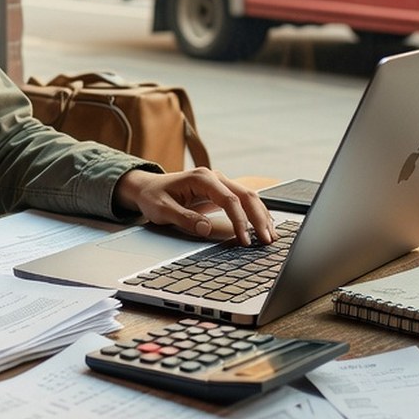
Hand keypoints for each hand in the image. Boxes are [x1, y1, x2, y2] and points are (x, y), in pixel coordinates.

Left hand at [113, 168, 275, 245]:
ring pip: (249, 197)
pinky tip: (263, 226)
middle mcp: (214, 177)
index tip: (244, 240)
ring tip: (270, 236)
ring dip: (261, 216)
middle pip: (245, 196)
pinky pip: (243, 201)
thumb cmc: (153, 196)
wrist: (148, 187)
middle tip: (267, 240)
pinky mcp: (221, 192)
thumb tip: (206, 229)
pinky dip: (255, 213)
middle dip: (258, 218)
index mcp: (201, 178)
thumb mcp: (162, 209)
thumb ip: (184, 218)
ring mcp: (220, 183)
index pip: (229, 200)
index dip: (240, 221)